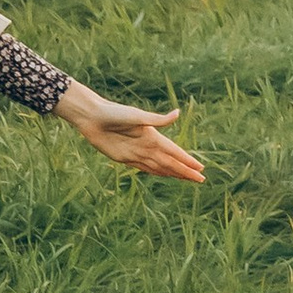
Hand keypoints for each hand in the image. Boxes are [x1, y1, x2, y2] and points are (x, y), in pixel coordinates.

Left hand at [59, 86, 204, 183]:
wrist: (92, 117)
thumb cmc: (114, 113)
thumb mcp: (136, 116)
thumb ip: (157, 120)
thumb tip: (177, 114)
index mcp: (152, 136)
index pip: (175, 152)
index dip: (187, 161)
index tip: (200, 168)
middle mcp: (147, 146)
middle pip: (170, 163)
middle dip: (185, 171)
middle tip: (201, 179)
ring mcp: (137, 153)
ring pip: (160, 167)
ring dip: (174, 173)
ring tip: (188, 178)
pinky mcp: (125, 158)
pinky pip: (145, 168)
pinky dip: (157, 173)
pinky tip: (165, 174)